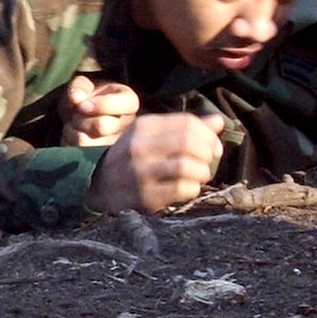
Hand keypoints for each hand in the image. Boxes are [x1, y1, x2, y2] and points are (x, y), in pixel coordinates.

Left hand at [58, 77, 139, 147]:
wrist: (79, 117)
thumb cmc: (85, 99)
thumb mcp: (82, 86)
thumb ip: (79, 87)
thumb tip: (77, 98)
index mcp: (129, 103)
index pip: (124, 104)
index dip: (99, 104)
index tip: (83, 104)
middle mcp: (129, 127)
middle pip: (103, 125)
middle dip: (81, 117)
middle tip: (76, 114)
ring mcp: (117, 148)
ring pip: (87, 141)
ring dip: (72, 130)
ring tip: (74, 125)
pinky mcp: (101, 161)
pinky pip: (78, 153)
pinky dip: (68, 142)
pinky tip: (72, 137)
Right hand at [85, 111, 225, 214]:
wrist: (97, 184)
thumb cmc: (131, 157)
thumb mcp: (150, 135)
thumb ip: (183, 127)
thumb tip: (218, 122)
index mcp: (142, 127)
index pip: (187, 123)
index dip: (209, 135)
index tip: (213, 146)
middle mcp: (140, 146)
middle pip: (190, 142)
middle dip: (208, 153)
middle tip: (207, 161)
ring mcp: (142, 172)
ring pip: (189, 166)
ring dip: (202, 172)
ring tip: (198, 175)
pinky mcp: (146, 196)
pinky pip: (183, 189)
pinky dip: (193, 188)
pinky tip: (187, 188)